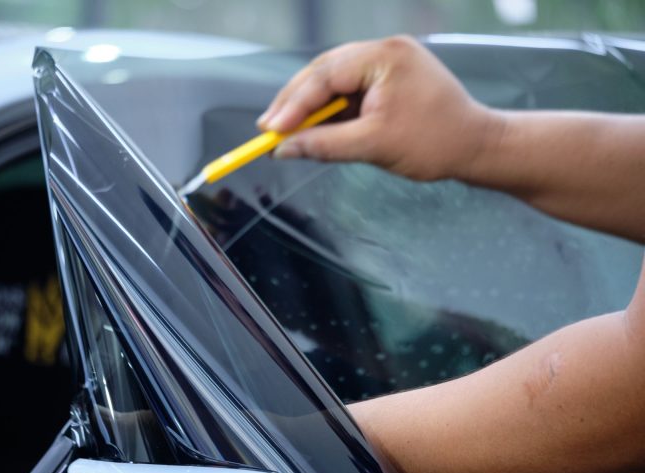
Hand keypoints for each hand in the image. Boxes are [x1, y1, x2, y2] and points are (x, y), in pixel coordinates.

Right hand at [258, 36, 503, 181]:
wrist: (477, 146)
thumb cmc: (436, 143)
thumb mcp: (374, 146)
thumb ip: (324, 145)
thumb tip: (284, 149)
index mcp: (386, 57)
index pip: (325, 75)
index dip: (293, 103)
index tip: (269, 129)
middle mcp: (385, 51)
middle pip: (324, 71)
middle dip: (295, 101)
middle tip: (269, 129)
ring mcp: (387, 62)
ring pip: (332, 80)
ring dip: (310, 106)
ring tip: (285, 130)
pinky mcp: (388, 78)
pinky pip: (348, 89)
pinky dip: (329, 109)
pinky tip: (314, 126)